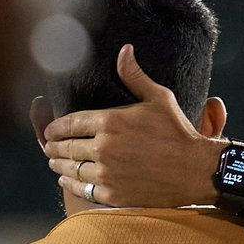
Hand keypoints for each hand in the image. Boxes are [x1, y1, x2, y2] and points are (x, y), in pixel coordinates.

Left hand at [39, 44, 224, 207]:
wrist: (195, 171)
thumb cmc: (178, 132)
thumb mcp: (159, 98)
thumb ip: (134, 76)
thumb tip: (124, 50)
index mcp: (110, 121)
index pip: (69, 123)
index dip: (54, 127)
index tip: (49, 130)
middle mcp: (103, 147)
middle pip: (65, 146)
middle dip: (53, 146)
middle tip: (48, 147)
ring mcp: (107, 172)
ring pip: (70, 168)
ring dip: (58, 164)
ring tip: (55, 162)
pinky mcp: (112, 193)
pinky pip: (82, 188)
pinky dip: (70, 183)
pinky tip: (67, 179)